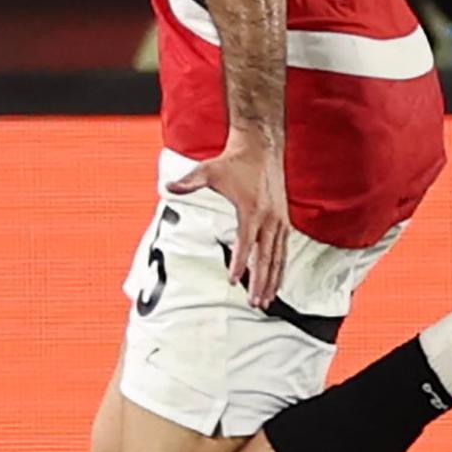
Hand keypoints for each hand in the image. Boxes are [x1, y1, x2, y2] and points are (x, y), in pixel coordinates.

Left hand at [167, 133, 288, 308]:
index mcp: (251, 210)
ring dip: (273, 280)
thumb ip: (189, 182)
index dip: (239, 263)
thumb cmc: (233, 162)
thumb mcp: (208, 170)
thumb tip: (168, 187)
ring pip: (278, 257)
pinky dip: (280, 267)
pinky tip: (276, 281)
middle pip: (266, 257)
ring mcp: (279, 221)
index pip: (245, 243)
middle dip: (261, 282)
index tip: (233, 281)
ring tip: (266, 300)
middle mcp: (269, 218)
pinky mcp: (284, 221)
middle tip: (254, 302)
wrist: (261, 148)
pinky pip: (283, 250)